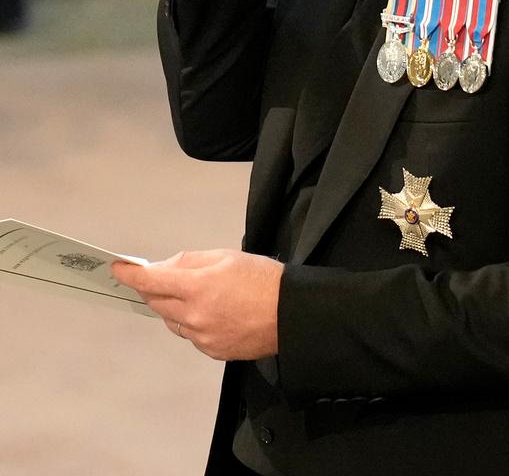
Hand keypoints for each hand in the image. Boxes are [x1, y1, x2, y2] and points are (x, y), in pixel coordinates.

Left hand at [112, 249, 283, 359]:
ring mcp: (202, 337)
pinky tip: (211, 311)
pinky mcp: (211, 351)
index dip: (131, 275)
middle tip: (158, 277)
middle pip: (157, 302)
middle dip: (153, 288)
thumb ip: (189, 262)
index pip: (152, 281)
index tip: (119, 269)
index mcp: (198, 287)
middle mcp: (195, 316)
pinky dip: (190, 321)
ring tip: (195, 293)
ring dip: (172, 306)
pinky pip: (189, 334)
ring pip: (171, 320)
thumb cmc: (261, 279)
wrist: (289, 313)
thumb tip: (163, 268)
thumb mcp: (225, 257)